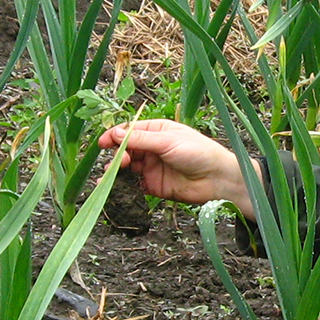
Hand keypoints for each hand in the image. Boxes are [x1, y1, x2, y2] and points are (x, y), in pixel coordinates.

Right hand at [98, 119, 262, 219]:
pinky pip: (133, 185)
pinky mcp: (153, 186)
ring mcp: (152, 167)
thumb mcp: (168, 141)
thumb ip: (141, 140)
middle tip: (120, 161)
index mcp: (157, 131)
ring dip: (116, 170)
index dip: (115, 136)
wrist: (217, 179)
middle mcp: (152, 149)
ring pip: (127, 168)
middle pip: (125, 150)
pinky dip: (122, 185)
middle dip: (117, 154)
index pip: (130, 131)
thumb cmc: (198, 152)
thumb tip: (116, 133)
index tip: (103, 143)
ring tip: (111, 175)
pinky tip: (112, 187)